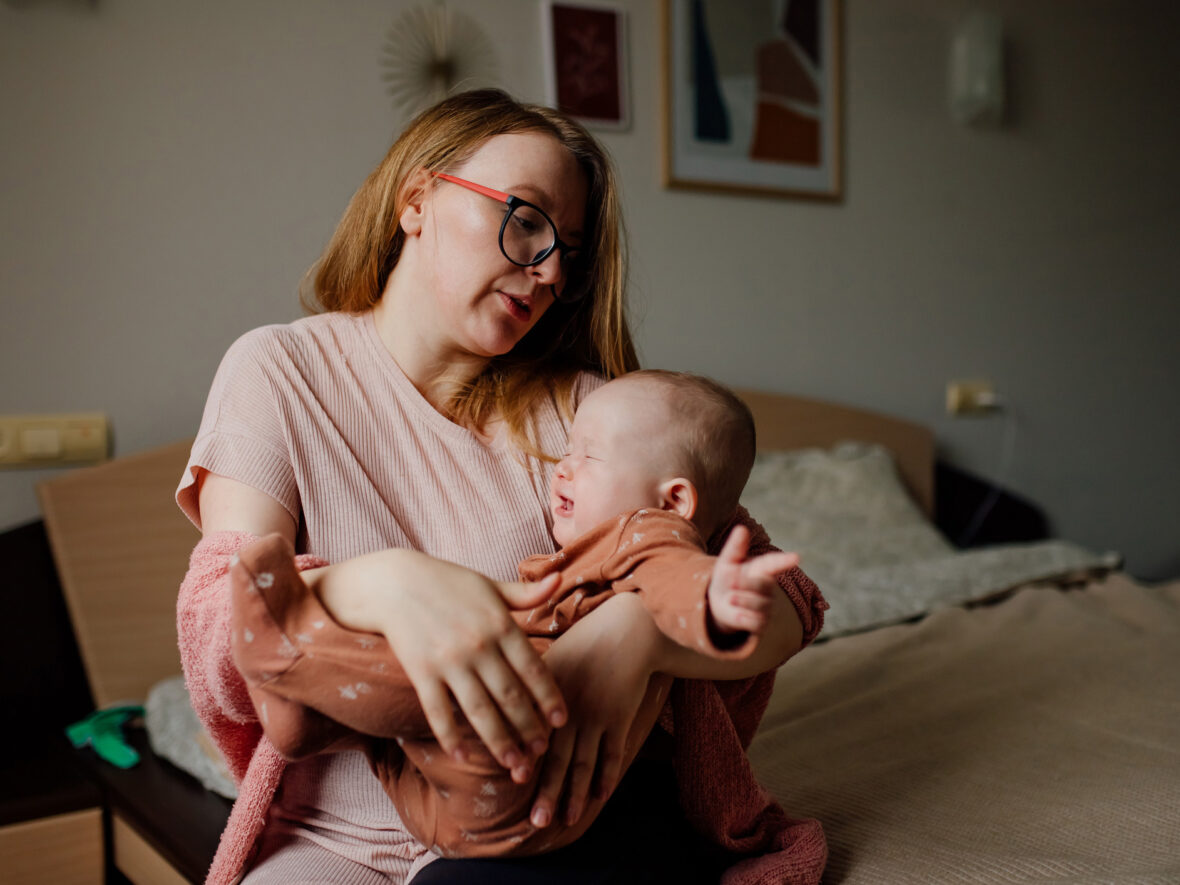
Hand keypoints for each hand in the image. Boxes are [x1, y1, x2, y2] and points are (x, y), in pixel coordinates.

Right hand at [312, 549, 566, 775]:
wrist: (393, 584)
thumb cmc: (447, 583)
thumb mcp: (490, 585)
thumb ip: (526, 592)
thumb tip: (559, 579)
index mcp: (500, 624)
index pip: (533, 669)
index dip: (549, 698)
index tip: (561, 721)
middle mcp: (478, 645)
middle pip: (510, 696)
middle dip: (529, 728)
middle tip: (541, 751)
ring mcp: (449, 662)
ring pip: (480, 711)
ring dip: (500, 742)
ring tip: (514, 764)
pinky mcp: (421, 673)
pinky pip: (438, 712)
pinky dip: (451, 737)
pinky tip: (464, 757)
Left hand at [528, 593, 666, 830]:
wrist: (629, 629)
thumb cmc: (586, 642)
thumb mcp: (552, 658)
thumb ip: (531, 686)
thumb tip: (505, 705)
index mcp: (548, 695)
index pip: (533, 735)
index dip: (526, 760)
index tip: (515, 782)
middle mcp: (570, 710)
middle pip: (556, 758)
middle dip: (547, 791)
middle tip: (536, 821)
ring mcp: (597, 716)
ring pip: (583, 762)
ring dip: (574, 794)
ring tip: (566, 820)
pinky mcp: (620, 717)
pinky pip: (612, 753)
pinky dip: (606, 775)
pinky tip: (599, 796)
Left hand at [707, 524, 799, 635]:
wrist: (718, 604)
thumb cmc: (726, 578)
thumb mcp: (727, 562)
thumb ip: (735, 547)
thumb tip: (741, 528)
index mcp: (762, 568)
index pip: (775, 563)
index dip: (785, 561)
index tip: (797, 557)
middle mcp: (769, 586)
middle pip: (761, 585)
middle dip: (743, 584)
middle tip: (731, 583)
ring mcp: (768, 605)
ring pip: (758, 604)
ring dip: (740, 601)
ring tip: (731, 598)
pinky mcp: (763, 623)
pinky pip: (754, 621)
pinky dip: (741, 617)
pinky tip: (737, 613)